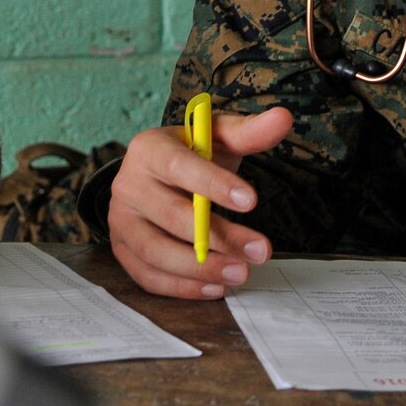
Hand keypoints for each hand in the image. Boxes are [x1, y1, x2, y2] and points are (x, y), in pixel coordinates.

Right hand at [109, 107, 293, 298]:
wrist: (157, 175)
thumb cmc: (192, 154)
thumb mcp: (218, 136)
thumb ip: (249, 131)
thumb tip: (283, 118)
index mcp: (148, 148)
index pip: (180, 167)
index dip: (214, 184)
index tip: (252, 201)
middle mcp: (128, 184)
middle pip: (171, 215)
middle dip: (219, 236)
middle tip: (261, 250)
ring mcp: (121, 221)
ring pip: (157, 252)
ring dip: (201, 268)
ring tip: (242, 272)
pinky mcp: (123, 251)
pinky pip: (149, 276)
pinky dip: (183, 287)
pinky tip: (217, 287)